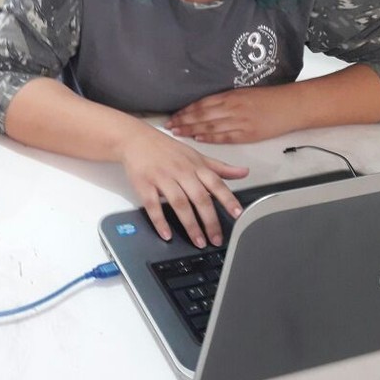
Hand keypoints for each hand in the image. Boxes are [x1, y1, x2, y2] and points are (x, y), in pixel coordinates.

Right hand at [119, 124, 247, 246]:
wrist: (136, 139)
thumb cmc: (167, 149)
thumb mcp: (196, 156)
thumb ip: (220, 168)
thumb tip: (244, 172)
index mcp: (195, 166)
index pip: (216, 184)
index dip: (228, 199)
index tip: (238, 215)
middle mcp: (180, 171)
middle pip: (199, 198)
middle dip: (210, 221)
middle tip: (216, 239)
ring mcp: (162, 177)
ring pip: (179, 203)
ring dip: (190, 225)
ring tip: (198, 241)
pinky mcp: (144, 184)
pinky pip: (153, 205)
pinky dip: (160, 221)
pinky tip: (166, 235)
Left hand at [166, 85, 299, 143]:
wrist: (291, 106)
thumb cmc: (270, 98)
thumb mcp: (245, 92)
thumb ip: (226, 98)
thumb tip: (206, 105)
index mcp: (231, 96)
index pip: (201, 103)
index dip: (185, 110)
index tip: (173, 115)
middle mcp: (232, 107)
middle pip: (201, 115)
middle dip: (183, 120)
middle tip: (168, 125)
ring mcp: (239, 121)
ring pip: (209, 126)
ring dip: (191, 129)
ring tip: (177, 132)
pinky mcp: (247, 134)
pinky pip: (224, 136)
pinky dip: (209, 137)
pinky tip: (197, 138)